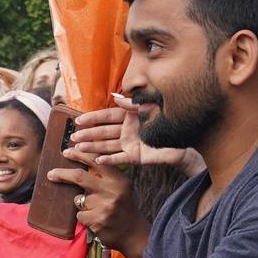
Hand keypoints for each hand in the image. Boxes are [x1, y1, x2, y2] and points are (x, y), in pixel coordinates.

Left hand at [47, 153, 148, 257]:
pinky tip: (95, 220)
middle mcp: (112, 191)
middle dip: (62, 174)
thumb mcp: (121, 187)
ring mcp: (104, 207)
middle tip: (51, 174)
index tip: (66, 152)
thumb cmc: (124, 207)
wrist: (132, 233)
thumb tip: (83, 160)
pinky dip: (83, 217)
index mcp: (118, 180)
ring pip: (78, 199)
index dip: (79, 155)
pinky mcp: (96, 221)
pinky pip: (79, 215)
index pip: (96, 161)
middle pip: (80, 177)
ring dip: (80, 204)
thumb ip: (106, 175)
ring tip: (95, 210)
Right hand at [69, 98, 202, 172]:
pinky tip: (98, 160)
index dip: (93, 118)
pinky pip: (120, 158)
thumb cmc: (166, 119)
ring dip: (92, 147)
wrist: (184, 140)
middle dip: (88, 135)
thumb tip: (113, 96)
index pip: (107, 116)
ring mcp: (129, 144)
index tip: (78, 120)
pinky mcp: (135, 156)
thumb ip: (131, 103)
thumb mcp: (148, 105)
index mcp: (128, 116)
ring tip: (78, 149)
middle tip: (73, 137)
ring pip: (107, 146)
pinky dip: (109, 160)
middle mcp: (126, 130)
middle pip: (103, 132)